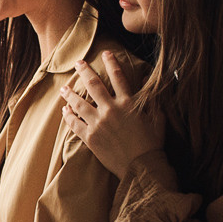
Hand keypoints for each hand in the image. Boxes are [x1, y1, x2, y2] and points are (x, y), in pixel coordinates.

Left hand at [59, 52, 161, 177]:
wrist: (141, 168)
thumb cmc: (152, 144)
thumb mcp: (158, 119)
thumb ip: (152, 100)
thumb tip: (148, 83)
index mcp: (128, 103)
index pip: (118, 77)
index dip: (111, 62)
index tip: (106, 53)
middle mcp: (111, 110)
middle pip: (94, 85)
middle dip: (85, 71)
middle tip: (78, 63)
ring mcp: (98, 124)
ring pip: (79, 103)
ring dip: (70, 94)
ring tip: (64, 88)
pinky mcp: (90, 138)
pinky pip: (74, 124)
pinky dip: (68, 116)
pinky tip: (65, 111)